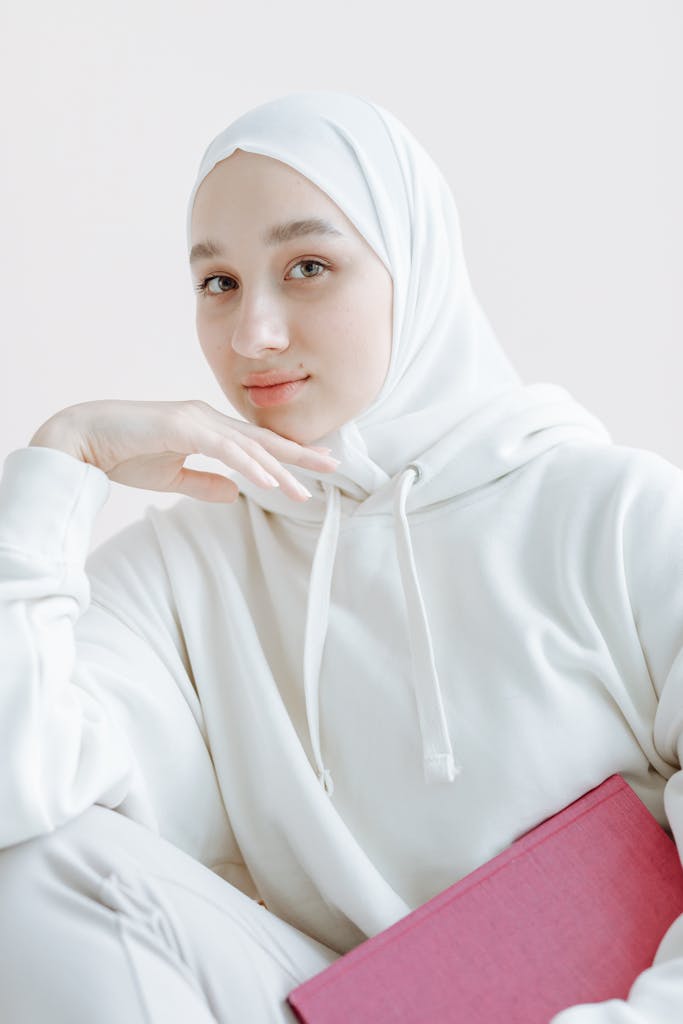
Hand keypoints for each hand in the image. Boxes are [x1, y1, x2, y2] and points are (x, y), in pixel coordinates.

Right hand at [28, 398, 338, 503]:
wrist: (81, 440)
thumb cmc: (121, 454)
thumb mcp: (171, 476)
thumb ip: (204, 483)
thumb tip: (236, 494)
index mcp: (206, 427)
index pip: (255, 444)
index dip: (286, 455)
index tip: (315, 467)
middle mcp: (206, 418)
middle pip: (262, 439)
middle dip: (299, 453)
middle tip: (333, 465)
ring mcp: (195, 419)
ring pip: (248, 446)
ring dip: (278, 468)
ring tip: (304, 488)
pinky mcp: (181, 426)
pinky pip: (224, 448)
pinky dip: (248, 464)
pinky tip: (268, 479)